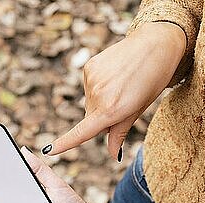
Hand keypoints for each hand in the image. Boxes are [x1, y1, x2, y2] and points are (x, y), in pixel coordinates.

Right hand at [42, 22, 185, 160]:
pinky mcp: (89, 67)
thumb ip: (120, 133)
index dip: (65, 143)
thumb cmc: (152, 81)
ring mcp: (91, 79)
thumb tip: (113, 155)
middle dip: (102, 117)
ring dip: (101, 100)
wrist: (155, 45)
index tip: (50, 150)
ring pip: (90, 103)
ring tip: (121, 84)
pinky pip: (89, 86)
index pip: (83, 132)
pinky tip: (113, 76)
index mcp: (112, 109)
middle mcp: (98, 95)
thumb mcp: (138, 110)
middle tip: (124, 101)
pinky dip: (99, 86)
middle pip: (91, 118)